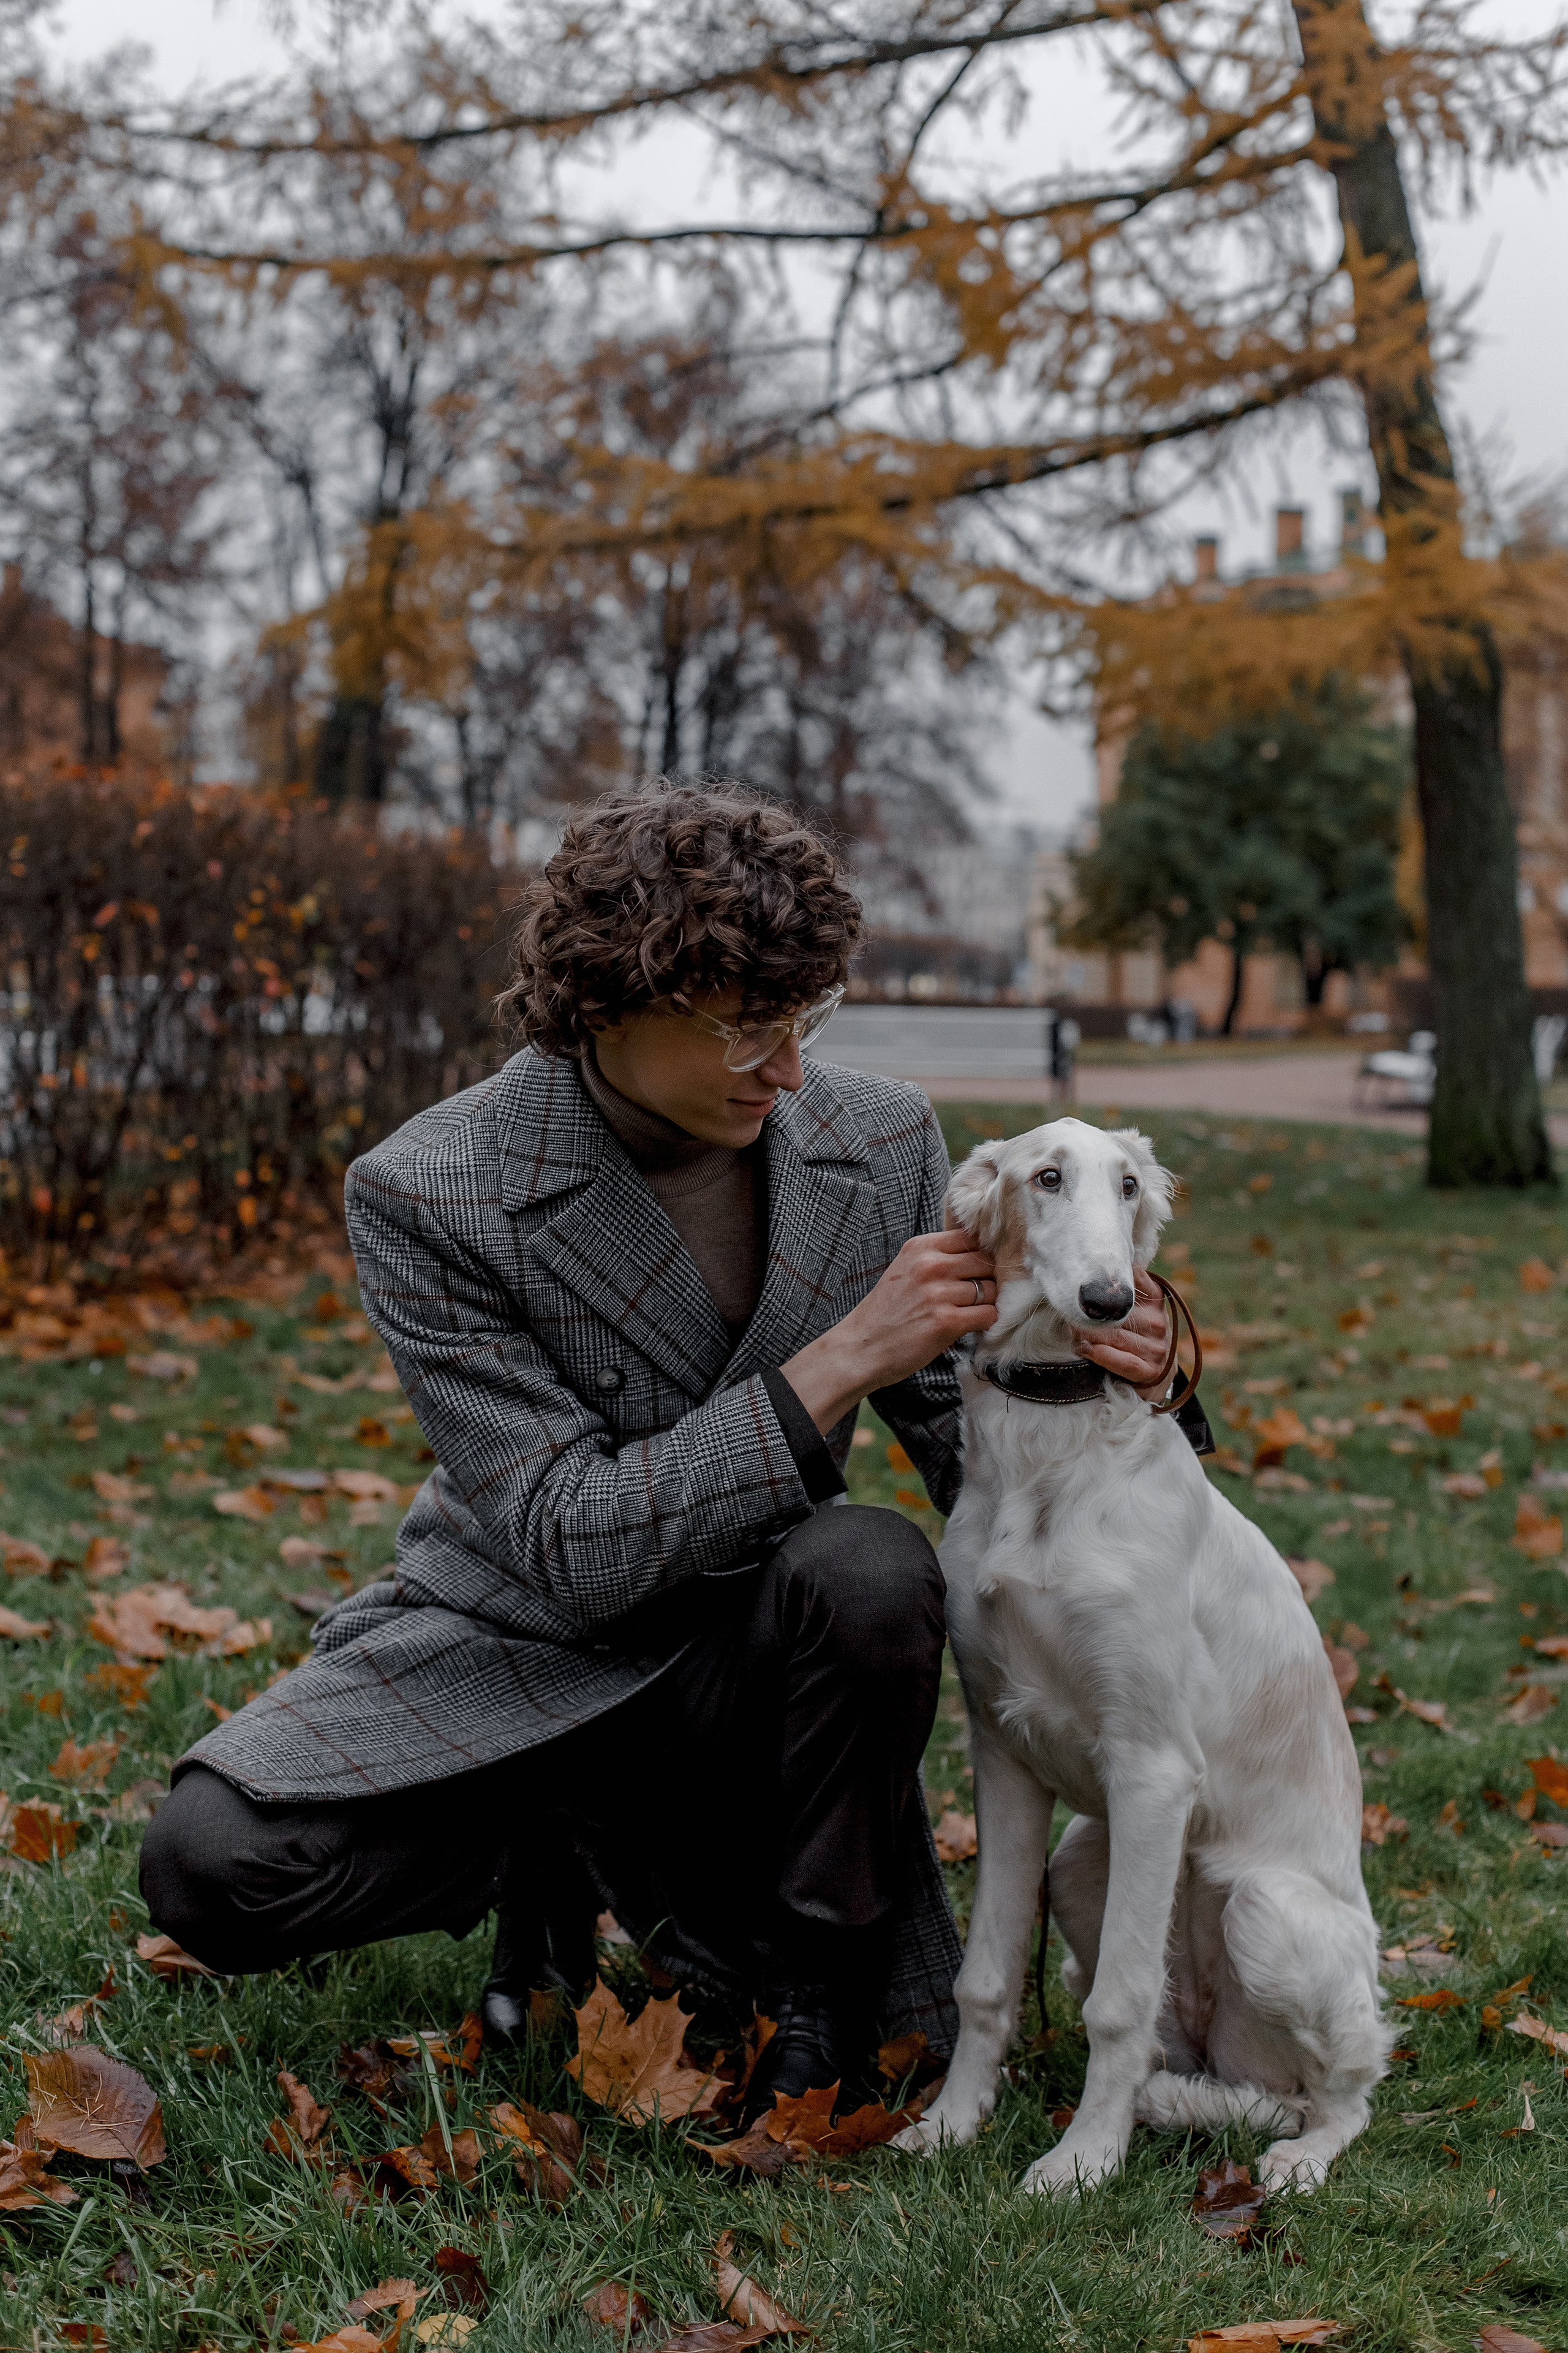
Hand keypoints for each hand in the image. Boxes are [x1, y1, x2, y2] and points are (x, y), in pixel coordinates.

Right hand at [781, 1227, 996, 1434]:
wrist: (860, 1348)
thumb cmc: (886, 1313)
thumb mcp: (906, 1270)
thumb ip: (937, 1258)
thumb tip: (980, 1255)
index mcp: (920, 1247)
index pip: (971, 1237)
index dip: (981, 1255)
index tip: (979, 1270)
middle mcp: (929, 1265)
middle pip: (985, 1262)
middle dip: (987, 1280)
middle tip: (975, 1296)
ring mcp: (938, 1293)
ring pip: (991, 1289)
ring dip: (986, 1304)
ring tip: (969, 1313)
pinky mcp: (946, 1321)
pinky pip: (988, 1314)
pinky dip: (985, 1322)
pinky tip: (970, 1327)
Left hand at [1072, 1265, 1173, 1399]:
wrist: (1155, 1375)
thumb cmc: (1134, 1334)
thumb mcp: (1133, 1306)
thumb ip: (1118, 1288)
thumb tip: (1088, 1263)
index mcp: (1154, 1300)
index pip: (1134, 1281)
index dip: (1108, 1281)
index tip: (1085, 1275)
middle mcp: (1158, 1322)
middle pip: (1117, 1314)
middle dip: (1090, 1313)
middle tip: (1066, 1309)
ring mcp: (1156, 1347)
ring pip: (1115, 1337)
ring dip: (1088, 1334)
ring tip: (1069, 1329)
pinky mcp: (1150, 1370)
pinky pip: (1122, 1361)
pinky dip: (1100, 1355)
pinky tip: (1083, 1349)